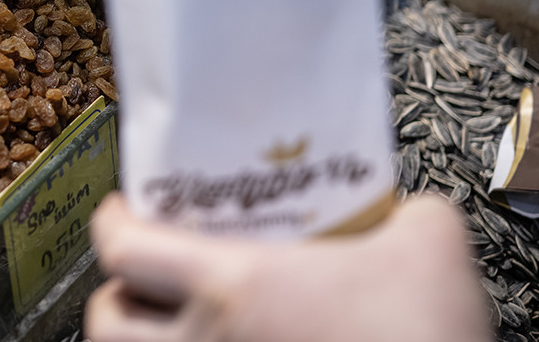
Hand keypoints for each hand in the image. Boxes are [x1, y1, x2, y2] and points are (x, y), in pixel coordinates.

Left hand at [86, 193, 489, 341]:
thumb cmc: (424, 339)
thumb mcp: (431, 245)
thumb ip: (406, 212)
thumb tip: (405, 212)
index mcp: (232, 287)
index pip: (124, 247)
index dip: (113, 221)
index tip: (124, 210)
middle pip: (107, 320)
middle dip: (115, 295)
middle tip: (143, 277)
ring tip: (173, 330)